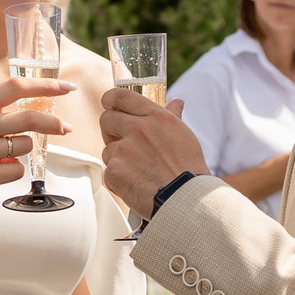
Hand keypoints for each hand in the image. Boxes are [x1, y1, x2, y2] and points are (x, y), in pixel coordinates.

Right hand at [0, 76, 69, 214]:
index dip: (45, 85)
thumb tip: (37, 104)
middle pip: (29, 118)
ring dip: (22, 152)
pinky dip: (12, 172)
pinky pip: (16, 171)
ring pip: (25, 147)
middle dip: (53, 123)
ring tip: (2, 156)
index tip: (67, 88)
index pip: (16, 87)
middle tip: (66, 128)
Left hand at [100, 89, 209, 217]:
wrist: (185, 198)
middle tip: (122, 142)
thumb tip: (177, 103)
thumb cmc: (188, 169)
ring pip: (107, 149)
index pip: (121, 96)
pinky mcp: (114, 170)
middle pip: (106, 119)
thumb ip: (173, 116)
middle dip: (110, 130)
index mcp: (155, 117)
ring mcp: (123, 149)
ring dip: (117, 158)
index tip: (108, 104)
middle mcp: (137, 129)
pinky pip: (108, 171)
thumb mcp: (184, 135)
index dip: (110, 99)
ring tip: (138, 171)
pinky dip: (118, 179)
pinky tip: (135, 184)